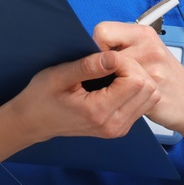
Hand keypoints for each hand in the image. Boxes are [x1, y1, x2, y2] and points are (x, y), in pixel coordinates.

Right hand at [7, 47, 160, 143]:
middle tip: (112, 62)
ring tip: (114, 71)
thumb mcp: (59, 76)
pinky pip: (143, 103)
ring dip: (137, 78)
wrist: (33, 122)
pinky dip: (136, 89)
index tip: (108, 56)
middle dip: (134, 68)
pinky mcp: (121, 127)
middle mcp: (113, 124)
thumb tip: (112, 56)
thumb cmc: (41, 98)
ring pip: (150, 96)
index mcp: (98, 112)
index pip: (136, 81)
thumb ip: (88, 66)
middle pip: (148, 88)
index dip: (126, 62)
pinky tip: (117, 82)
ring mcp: (118, 128)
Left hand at [93, 20, 183, 136]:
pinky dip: (117, 97)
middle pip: (102, 53)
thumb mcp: (148, 50)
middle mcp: (148, 46)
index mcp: (144, 33)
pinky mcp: (151, 89)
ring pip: (108, 74)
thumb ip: (122, 45)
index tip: (102, 60)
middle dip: (101, 68)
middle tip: (110, 76)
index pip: (102, 31)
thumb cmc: (164, 74)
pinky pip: (120, 92)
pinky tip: (128, 97)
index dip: (96, 47)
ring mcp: (151, 68)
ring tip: (119, 87)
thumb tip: (88, 48)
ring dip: (107, 84)